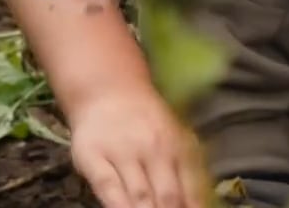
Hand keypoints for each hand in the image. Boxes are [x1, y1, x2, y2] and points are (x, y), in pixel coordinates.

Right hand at [67, 89, 207, 207]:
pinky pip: (108, 188)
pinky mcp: (93, 158)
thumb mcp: (174, 137)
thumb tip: (195, 204)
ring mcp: (123, 154)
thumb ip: (184, 170)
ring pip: (139, 195)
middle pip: (167, 195)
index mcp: (178, 147)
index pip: (191, 187)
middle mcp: (153, 150)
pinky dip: (118, 206)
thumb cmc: (146, 121)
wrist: (109, 91)